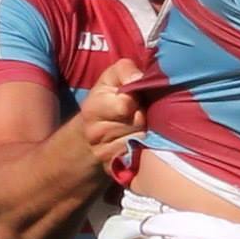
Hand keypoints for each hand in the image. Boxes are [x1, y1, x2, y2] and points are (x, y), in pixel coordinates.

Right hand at [81, 58, 146, 173]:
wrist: (93, 133)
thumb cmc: (109, 97)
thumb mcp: (112, 76)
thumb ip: (125, 70)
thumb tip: (138, 78)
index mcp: (92, 108)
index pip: (126, 105)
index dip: (136, 99)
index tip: (136, 97)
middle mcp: (95, 133)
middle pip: (138, 123)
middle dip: (145, 115)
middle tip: (141, 111)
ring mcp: (104, 153)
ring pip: (142, 139)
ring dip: (147, 131)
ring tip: (142, 124)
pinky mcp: (115, 167)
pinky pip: (140, 156)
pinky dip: (145, 147)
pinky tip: (140, 140)